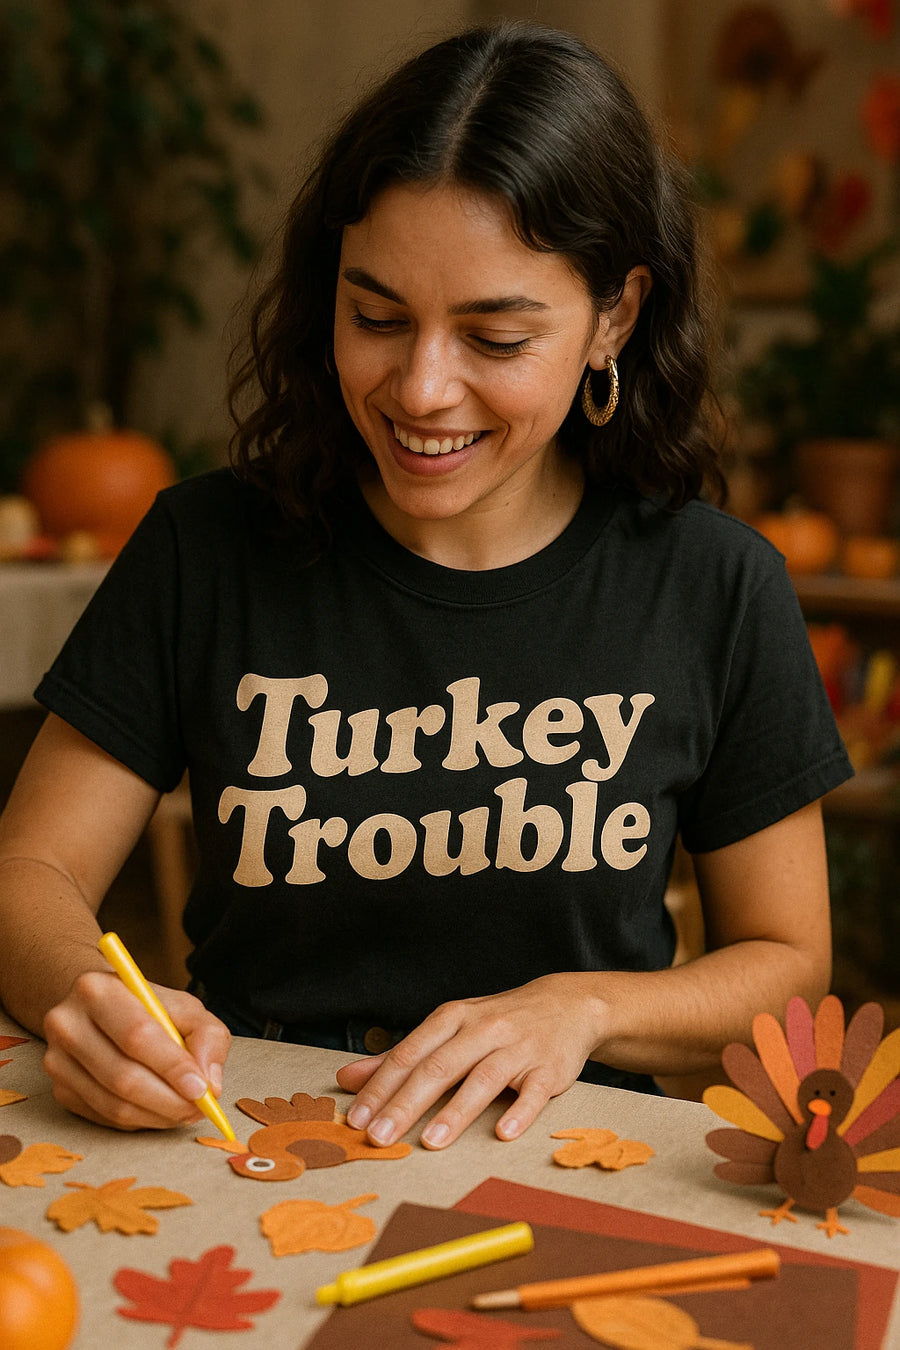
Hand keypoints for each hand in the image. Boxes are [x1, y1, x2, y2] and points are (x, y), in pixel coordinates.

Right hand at [42, 971, 230, 1130]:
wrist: (96, 1007)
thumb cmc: (146, 1006)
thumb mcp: (183, 1006)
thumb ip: (206, 1036)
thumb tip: (210, 1083)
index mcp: (97, 990)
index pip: (137, 1035)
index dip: (172, 1066)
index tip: (202, 1089)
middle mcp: (67, 1024)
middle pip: (122, 1076)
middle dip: (168, 1100)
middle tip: (199, 1108)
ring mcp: (58, 1060)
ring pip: (113, 1104)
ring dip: (157, 1116)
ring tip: (185, 1111)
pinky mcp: (60, 1089)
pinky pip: (105, 1117)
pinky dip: (139, 1120)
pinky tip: (158, 1110)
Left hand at [335, 974, 604, 1149]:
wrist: (566, 1005)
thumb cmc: (496, 1022)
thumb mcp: (449, 1028)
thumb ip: (402, 1056)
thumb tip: (348, 1079)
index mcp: (452, 1018)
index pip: (409, 1054)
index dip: (380, 1087)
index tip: (356, 1119)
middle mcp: (482, 1029)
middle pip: (439, 1067)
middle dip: (406, 1103)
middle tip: (379, 1137)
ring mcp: (517, 1048)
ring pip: (482, 1079)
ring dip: (456, 1111)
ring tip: (432, 1142)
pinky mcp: (549, 1068)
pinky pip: (534, 1092)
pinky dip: (520, 1111)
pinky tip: (503, 1133)